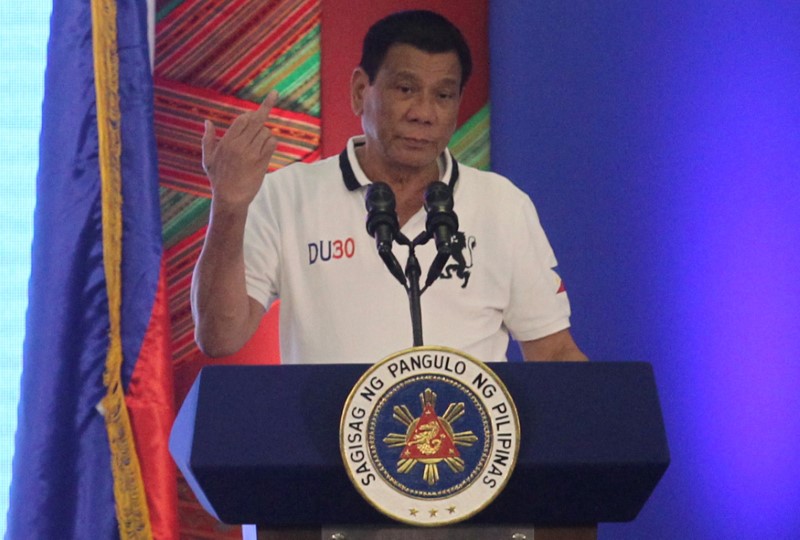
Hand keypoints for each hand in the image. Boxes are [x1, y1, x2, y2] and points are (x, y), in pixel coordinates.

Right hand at [201, 91, 278, 208]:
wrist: (230, 198)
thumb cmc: (218, 178)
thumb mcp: (208, 158)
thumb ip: (208, 138)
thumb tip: (207, 121)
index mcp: (227, 142)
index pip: (243, 119)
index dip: (251, 113)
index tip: (258, 108)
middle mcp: (240, 146)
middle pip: (257, 121)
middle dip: (264, 111)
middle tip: (273, 95)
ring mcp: (252, 154)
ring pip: (266, 132)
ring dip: (265, 132)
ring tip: (259, 140)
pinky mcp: (262, 162)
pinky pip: (272, 143)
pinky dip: (271, 141)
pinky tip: (265, 146)